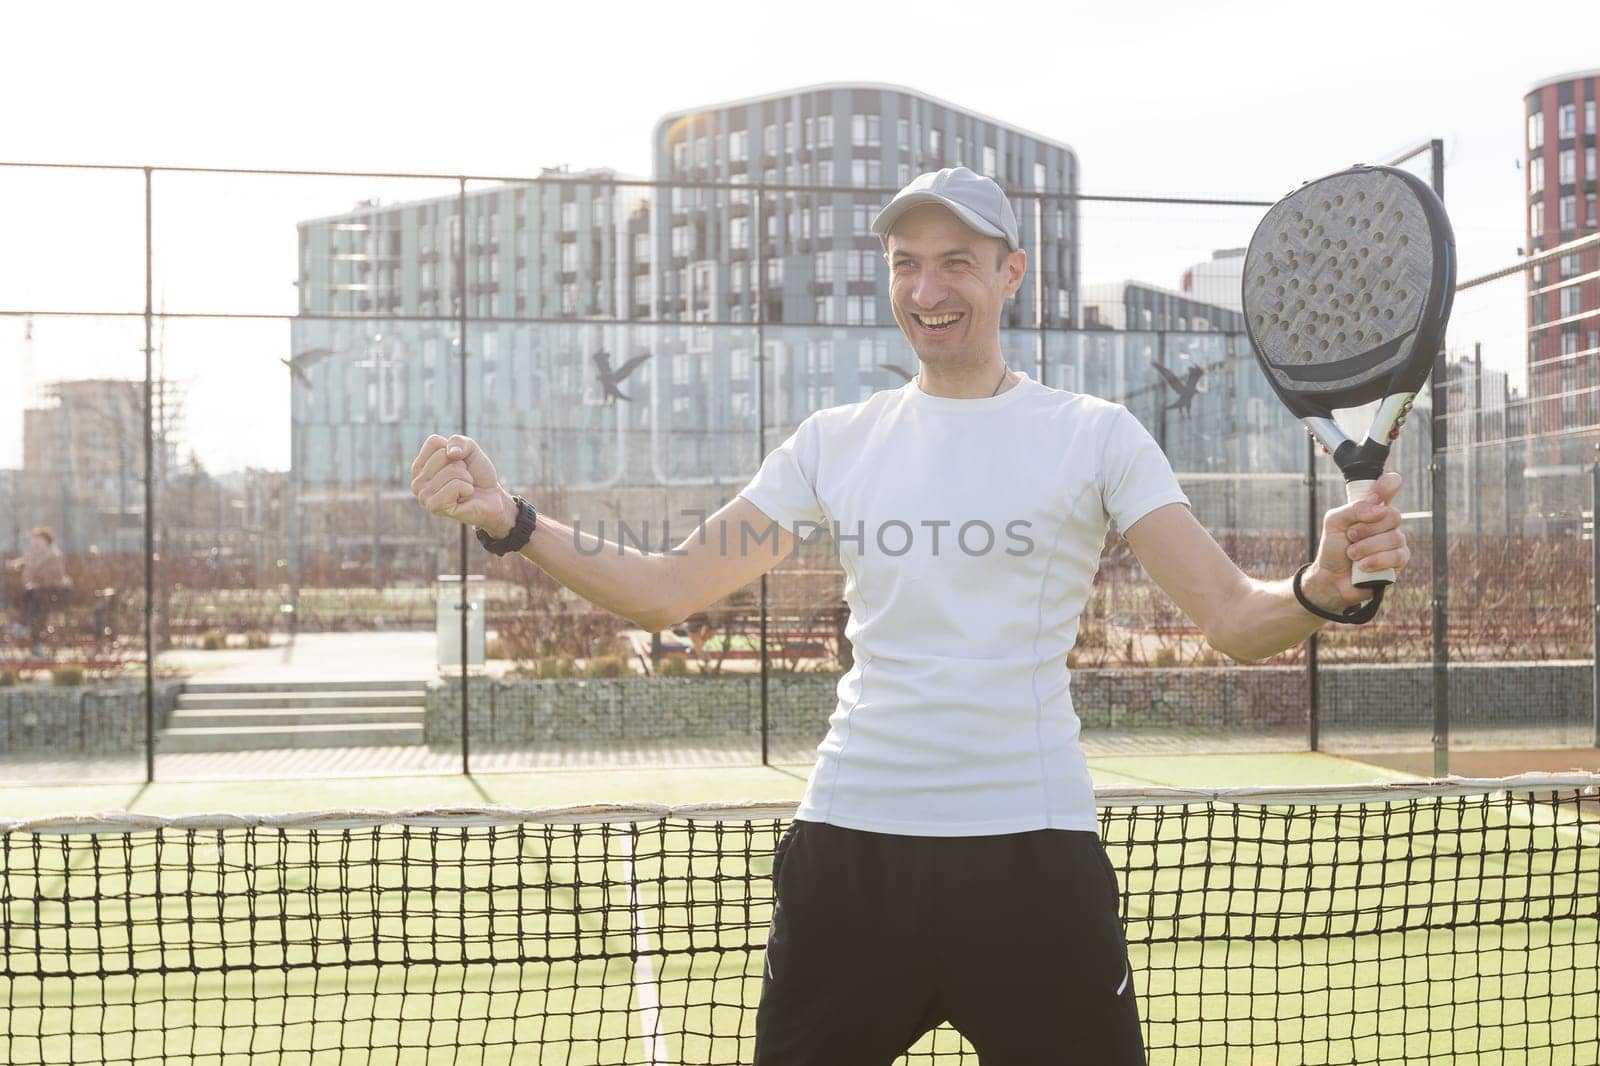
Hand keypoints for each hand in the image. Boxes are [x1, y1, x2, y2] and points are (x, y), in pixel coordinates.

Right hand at [410, 434, 516, 536]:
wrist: (492, 498)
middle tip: (464, 478)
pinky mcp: (435, 507)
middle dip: (461, 465)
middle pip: (442, 455)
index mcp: (420, 466)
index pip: (434, 442)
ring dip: (466, 478)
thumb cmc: (477, 474)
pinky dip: (467, 488)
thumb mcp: (470, 449)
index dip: (454, 449)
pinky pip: (455, 485)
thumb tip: (451, 453)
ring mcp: (424, 496)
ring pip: (451, 471)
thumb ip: (459, 441)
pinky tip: (466, 496)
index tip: (459, 463)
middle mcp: (417, 482)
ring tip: (466, 488)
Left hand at [1305, 470, 1409, 611]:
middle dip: (1367, 528)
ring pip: (1395, 537)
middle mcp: (1387, 523)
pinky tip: (1363, 566)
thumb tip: (1379, 508)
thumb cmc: (1333, 548)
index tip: (1386, 485)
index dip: (1389, 484)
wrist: (1331, 578)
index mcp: (1372, 509)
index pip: (1389, 487)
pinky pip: (1397, 556)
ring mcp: (1395, 542)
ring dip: (1366, 547)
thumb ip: (1354, 509)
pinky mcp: (1399, 562)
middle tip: (1350, 536)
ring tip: (1352, 554)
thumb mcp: (1334, 522)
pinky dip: (1376, 560)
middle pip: (1393, 515)